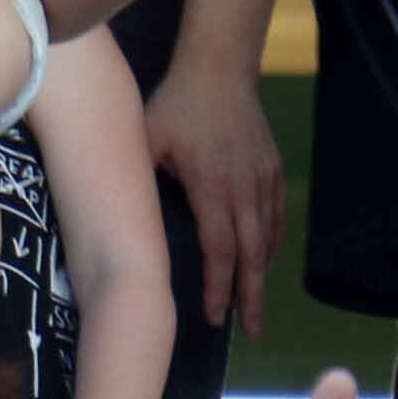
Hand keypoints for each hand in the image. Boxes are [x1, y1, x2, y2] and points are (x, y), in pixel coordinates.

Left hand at [146, 53, 285, 335]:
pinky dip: (271, 241)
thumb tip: (121, 220)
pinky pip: (276, 215)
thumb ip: (142, 181)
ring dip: (261, 272)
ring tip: (254, 304)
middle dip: (250, 295)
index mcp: (213, 186)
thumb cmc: (177, 105)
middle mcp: (244, 187)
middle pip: (252, 253)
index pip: (220, 248)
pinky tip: (263, 258)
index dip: (218, 286)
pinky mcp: (272, 168)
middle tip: (250, 330)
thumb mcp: (148, 140)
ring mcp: (263, 177)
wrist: (221, 68)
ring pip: (267, 236)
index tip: (214, 317)